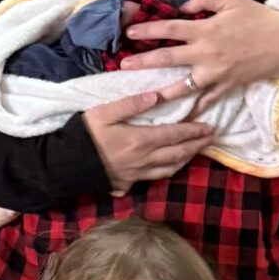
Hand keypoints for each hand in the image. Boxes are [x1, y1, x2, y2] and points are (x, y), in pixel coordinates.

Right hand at [83, 85, 213, 197]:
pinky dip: (169, 171)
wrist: (66, 164)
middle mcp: (144, 159)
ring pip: (170, 168)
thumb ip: (131, 104)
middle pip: (178, 153)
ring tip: (196, 151)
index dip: (194, 131)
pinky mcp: (128, 184)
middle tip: (211, 138)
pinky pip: (155, 178)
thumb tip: (157, 95)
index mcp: (141, 140)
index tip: (210, 127)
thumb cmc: (85, 135)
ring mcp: (137, 174)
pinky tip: (171, 167)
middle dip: (197, 145)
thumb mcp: (104, 112)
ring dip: (186, 159)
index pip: (175, 135)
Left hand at [120, 0, 278, 114]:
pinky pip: (207, 101)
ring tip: (145, 99)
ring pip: (183, 86)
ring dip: (162, 92)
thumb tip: (182, 6)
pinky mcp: (226, 86)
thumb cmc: (258, 19)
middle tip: (123, 66)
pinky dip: (195, 111)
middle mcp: (206, 54)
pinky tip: (181, 119)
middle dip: (144, 62)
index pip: (170, 29)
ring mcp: (216, 73)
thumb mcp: (231, 0)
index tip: (130, 32)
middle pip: (169, 58)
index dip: (148, 30)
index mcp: (206, 30)